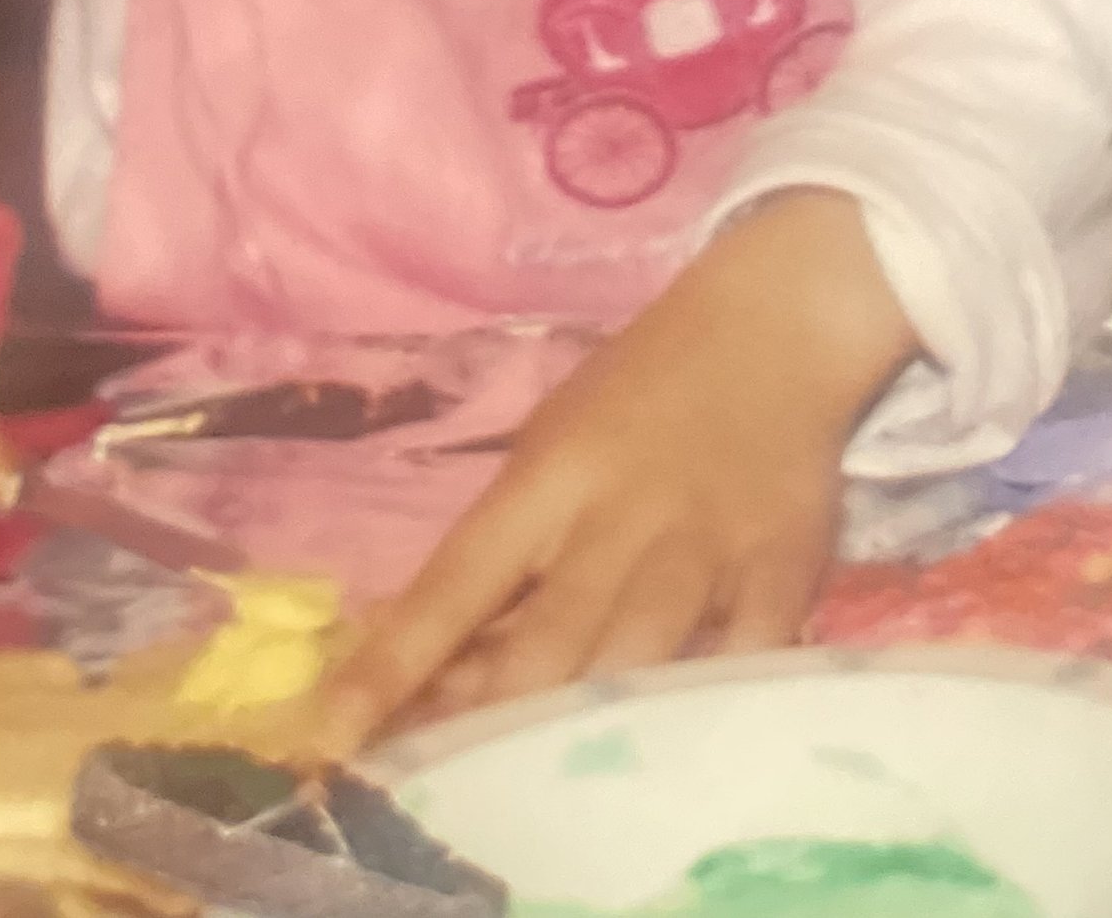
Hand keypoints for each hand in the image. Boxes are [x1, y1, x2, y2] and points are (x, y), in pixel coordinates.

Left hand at [313, 192, 914, 751]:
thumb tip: (440, 665)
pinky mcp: (783, 571)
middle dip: (492, 721)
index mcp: (549, 479)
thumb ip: (506, 552)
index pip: (452, 583)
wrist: (774, 326)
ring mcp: (704, 549)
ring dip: (588, 732)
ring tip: (548, 784)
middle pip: (546, 643)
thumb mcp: (553, 444)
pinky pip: (742, 668)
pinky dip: (705, 714)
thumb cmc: (638, 390)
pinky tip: (679, 747)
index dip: (389, 664)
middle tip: (444, 782)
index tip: (328, 733)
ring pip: (638, 666)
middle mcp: (619, 518)